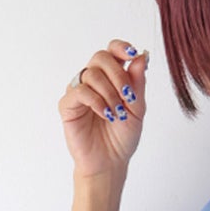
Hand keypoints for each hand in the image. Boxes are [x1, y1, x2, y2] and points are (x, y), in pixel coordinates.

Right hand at [60, 40, 147, 181]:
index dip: (120, 47)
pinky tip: (106, 114)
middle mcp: (93, 80)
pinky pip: (80, 91)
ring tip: (117, 113)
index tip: (132, 54)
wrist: (110, 163)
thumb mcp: (137, 110)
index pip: (112, 51)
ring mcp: (79, 90)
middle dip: (118, 75)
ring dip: (109, 93)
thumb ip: (138, 84)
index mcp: (110, 78)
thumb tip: (142, 56)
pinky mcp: (68, 104)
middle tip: (128, 97)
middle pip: (101, 57)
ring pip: (91, 74)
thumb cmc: (122, 137)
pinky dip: (96, 101)